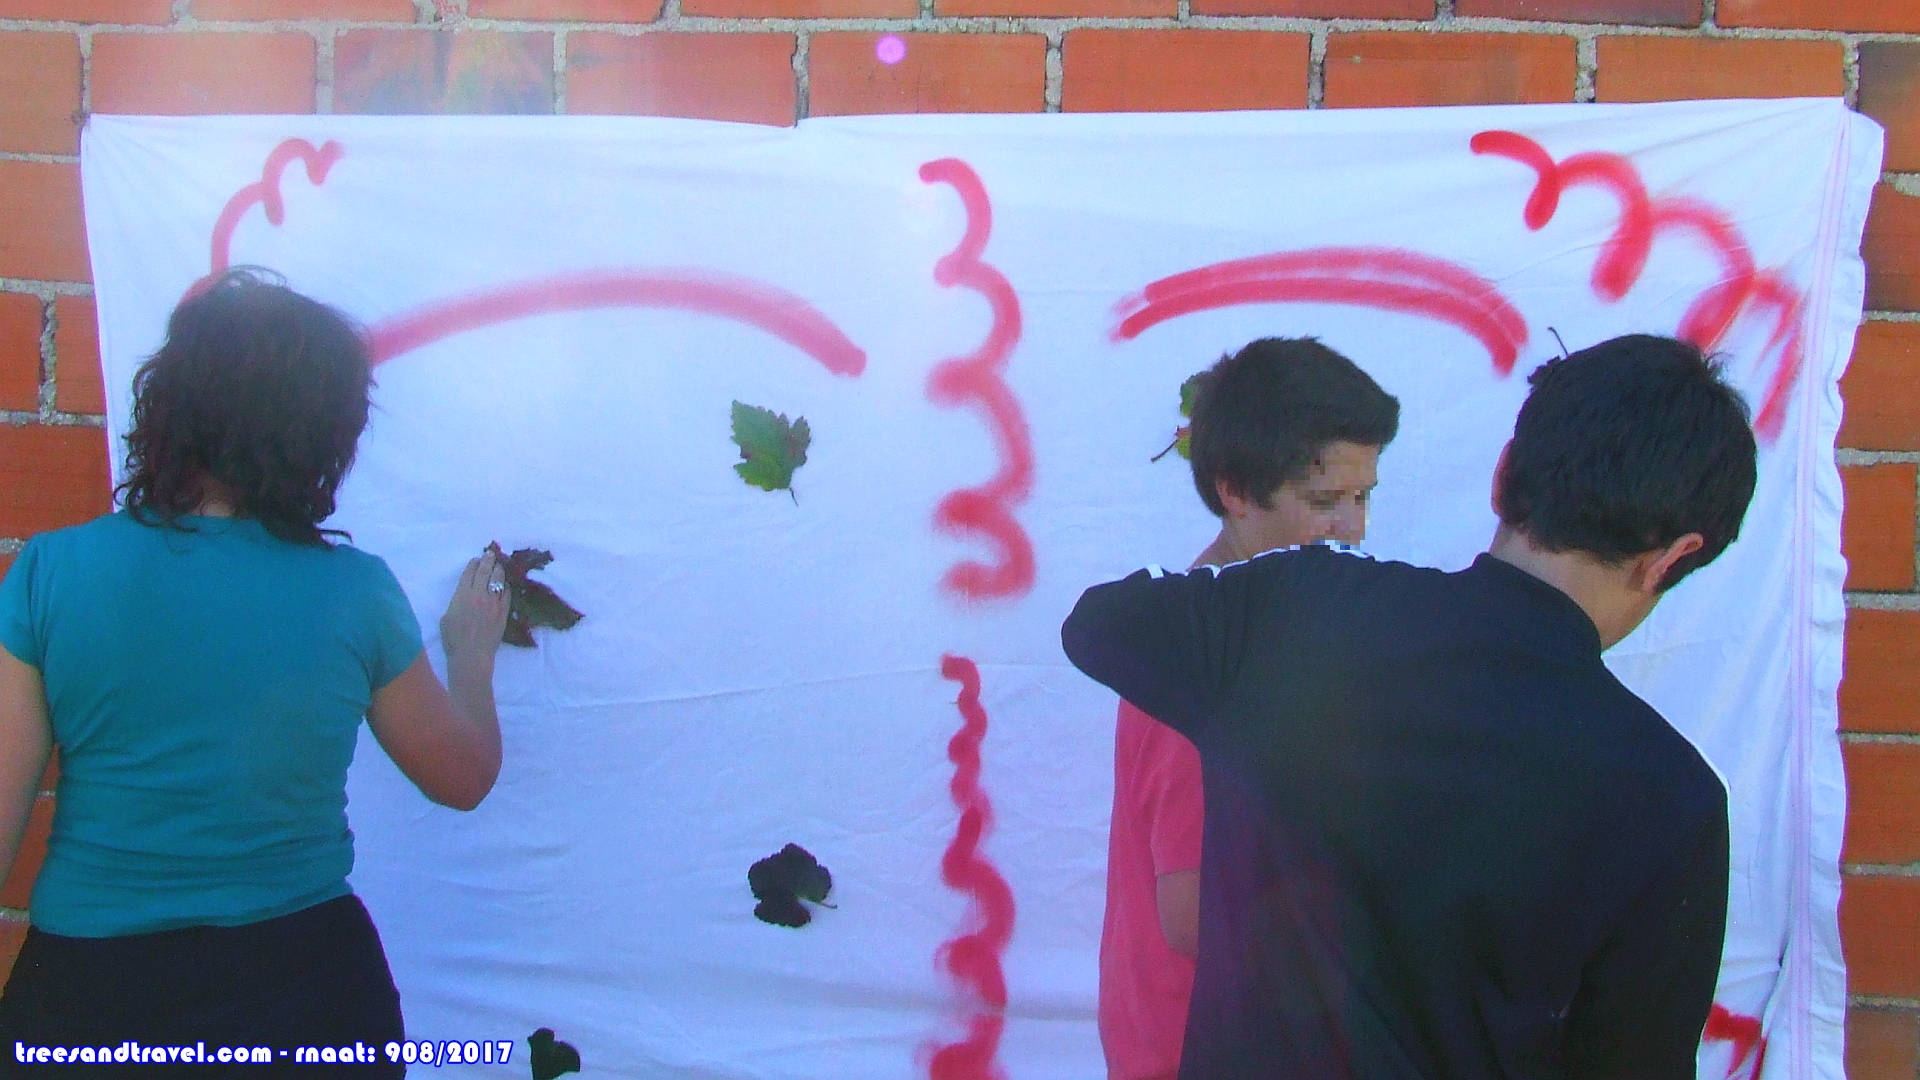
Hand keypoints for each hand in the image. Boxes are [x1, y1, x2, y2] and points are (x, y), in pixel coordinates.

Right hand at [440, 549, 508, 674]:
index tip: (477, 559)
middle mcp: (479, 594)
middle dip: (488, 560)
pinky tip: (506, 585)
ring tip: (499, 566)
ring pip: (499, 580)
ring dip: (499, 570)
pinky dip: (506, 587)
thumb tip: (463, 598)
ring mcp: (494, 602)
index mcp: (462, 594)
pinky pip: (507, 595)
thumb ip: (456, 603)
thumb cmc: (453, 639)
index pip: (469, 573)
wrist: (472, 654)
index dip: (473, 564)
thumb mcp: (447, 617)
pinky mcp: (504, 612)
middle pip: (486, 572)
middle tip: (491, 554)